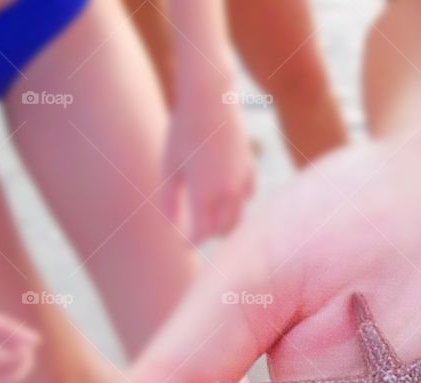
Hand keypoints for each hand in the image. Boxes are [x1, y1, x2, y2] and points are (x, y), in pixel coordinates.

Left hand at [162, 85, 253, 243]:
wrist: (210, 99)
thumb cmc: (183, 131)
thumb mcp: (169, 166)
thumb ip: (170, 199)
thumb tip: (170, 225)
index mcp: (204, 194)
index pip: (201, 233)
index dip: (190, 243)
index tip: (182, 246)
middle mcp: (227, 192)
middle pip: (222, 230)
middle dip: (208, 235)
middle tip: (195, 236)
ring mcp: (242, 180)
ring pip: (238, 216)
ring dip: (224, 223)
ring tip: (211, 223)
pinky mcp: (250, 168)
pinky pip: (247, 197)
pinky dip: (237, 203)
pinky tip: (227, 199)